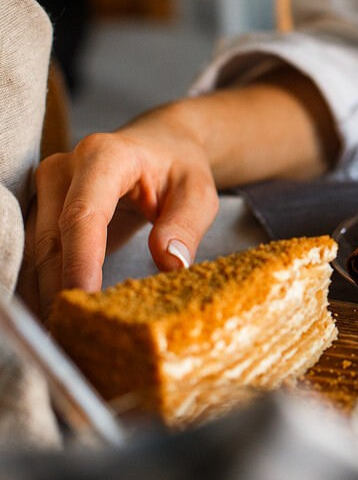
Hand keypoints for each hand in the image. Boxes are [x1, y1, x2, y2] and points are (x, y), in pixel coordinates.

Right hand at [19, 109, 219, 318]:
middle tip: (69, 334)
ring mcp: (46, 188)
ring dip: (45, 292)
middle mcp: (64, 170)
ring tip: (62, 334)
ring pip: (36, 249)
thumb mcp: (199, 191)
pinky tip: (58, 316)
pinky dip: (46, 284)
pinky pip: (37, 251)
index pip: (83, 215)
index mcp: (104, 157)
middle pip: (51, 238)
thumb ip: (186, 224)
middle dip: (56, 288)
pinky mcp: (41, 208)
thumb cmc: (180, 167)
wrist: (161, 145)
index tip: (83, 297)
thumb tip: (171, 263)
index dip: (79, 259)